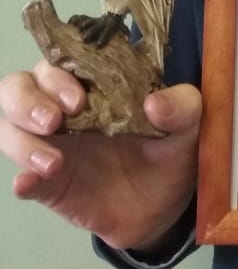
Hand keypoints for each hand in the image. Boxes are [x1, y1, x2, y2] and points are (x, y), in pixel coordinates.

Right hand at [0, 60, 200, 249]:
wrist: (167, 207)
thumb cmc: (169, 150)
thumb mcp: (189, 124)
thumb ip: (182, 106)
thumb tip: (155, 104)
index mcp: (95, 83)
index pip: (60, 60)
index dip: (59, 74)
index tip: (79, 97)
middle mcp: (64, 108)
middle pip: (19, 87)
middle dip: (28, 100)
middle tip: (55, 120)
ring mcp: (52, 145)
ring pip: (10, 128)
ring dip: (22, 141)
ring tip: (53, 162)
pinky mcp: (49, 185)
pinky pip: (23, 178)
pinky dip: (22, 179)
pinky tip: (28, 183)